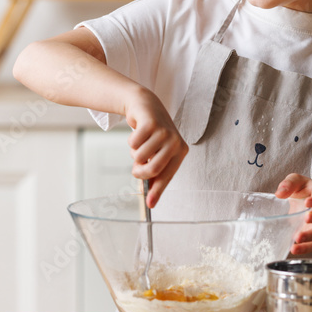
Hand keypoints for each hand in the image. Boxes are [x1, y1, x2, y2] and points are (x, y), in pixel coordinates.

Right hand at [124, 88, 187, 207]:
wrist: (146, 106)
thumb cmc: (152, 134)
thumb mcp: (157, 153)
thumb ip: (155, 173)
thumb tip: (150, 200)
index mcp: (180, 151)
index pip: (167, 176)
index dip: (157, 191)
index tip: (150, 205)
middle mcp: (176, 142)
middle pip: (152, 169)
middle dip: (139, 171)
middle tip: (136, 166)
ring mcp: (164, 132)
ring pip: (139, 156)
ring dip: (134, 153)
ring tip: (140, 143)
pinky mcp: (151, 124)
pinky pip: (133, 143)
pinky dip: (130, 141)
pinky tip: (137, 132)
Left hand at [275, 173, 311, 254]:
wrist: (304, 204)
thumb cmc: (302, 190)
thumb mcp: (296, 181)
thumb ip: (289, 183)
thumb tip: (279, 194)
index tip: (307, 202)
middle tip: (306, 218)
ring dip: (310, 237)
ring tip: (297, 238)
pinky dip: (304, 248)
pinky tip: (294, 249)